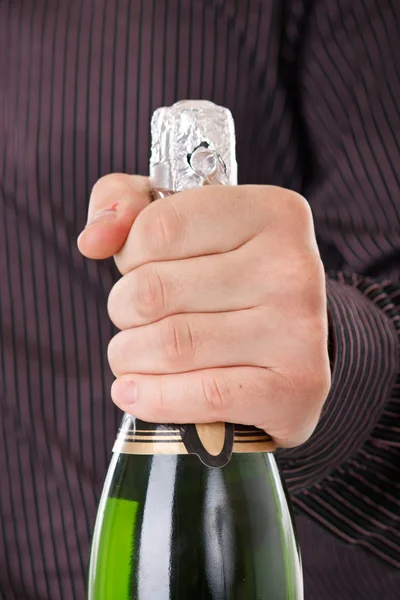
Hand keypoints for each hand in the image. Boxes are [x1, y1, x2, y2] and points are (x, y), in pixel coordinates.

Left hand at [78, 174, 330, 447]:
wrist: (292, 343)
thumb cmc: (228, 276)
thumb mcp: (183, 218)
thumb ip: (127, 203)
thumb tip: (94, 240)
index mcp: (270, 212)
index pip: (158, 228)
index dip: (128, 256)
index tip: (139, 269)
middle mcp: (291, 266)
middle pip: (154, 291)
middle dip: (124, 310)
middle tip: (133, 317)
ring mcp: (298, 330)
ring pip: (170, 345)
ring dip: (129, 356)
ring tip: (132, 354)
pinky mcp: (295, 387)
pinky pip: (202, 395)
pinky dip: (153, 398)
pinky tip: (134, 392)